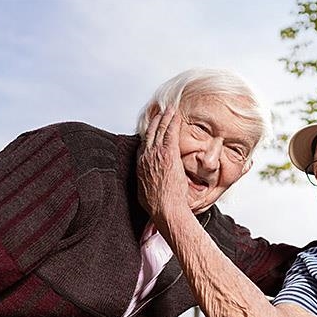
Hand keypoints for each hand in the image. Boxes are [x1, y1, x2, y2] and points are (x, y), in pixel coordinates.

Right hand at [137, 107, 193, 224]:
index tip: (151, 127)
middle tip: (160, 111)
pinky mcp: (168, 153)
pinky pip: (170, 133)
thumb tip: (149, 184)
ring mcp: (156, 154)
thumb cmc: (158, 205)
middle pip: (150, 133)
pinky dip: (173, 122)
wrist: (165, 208)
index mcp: (140, 165)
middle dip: (155, 120)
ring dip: (165, 117)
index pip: (143, 144)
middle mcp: (146, 156)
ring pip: (160, 130)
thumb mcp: (145, 192)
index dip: (148, 134)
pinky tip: (176, 115)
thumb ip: (147, 182)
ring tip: (169, 109)